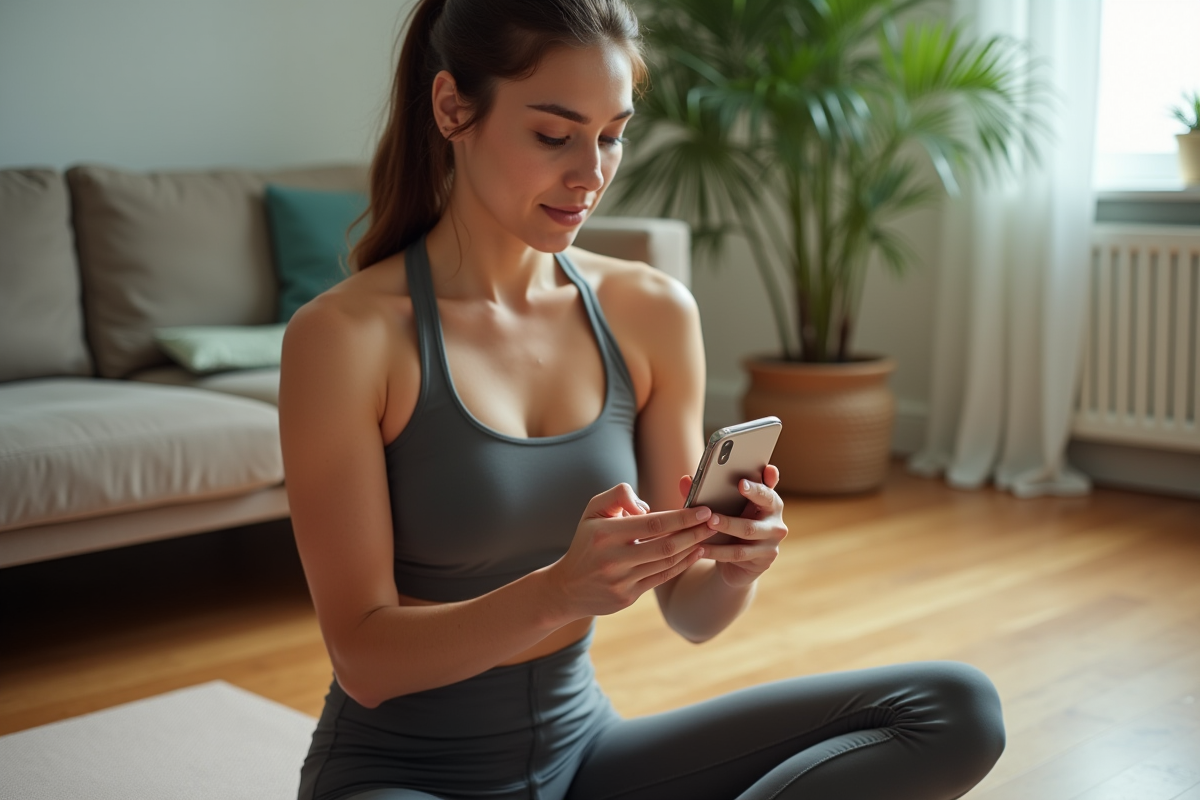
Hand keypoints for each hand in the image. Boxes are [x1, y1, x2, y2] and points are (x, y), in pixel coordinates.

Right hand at [545, 483, 716, 617]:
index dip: (681, 517)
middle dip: (694, 532)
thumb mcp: (593, 510)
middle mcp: (612, 559)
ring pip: (666, 563)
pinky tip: (695, 553)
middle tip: (715, 521)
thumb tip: (647, 506)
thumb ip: (619, 495)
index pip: (652, 524)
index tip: (702, 509)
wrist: (567, 587)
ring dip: (691, 548)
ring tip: (708, 535)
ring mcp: (620, 581)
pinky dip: (681, 565)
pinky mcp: (627, 598)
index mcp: (604, 533)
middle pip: (665, 545)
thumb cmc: (586, 541)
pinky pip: (662, 579)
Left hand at [676, 465, 786, 587]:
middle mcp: (775, 518)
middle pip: (763, 506)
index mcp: (768, 500)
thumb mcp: (723, 509)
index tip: (743, 482)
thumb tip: (685, 480)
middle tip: (714, 511)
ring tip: (708, 524)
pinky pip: (739, 553)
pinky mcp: (764, 559)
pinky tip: (701, 548)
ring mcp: (772, 540)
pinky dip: (718, 551)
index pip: (768, 487)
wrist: (736, 563)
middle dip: (741, 503)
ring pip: (748, 531)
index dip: (760, 483)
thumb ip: (706, 493)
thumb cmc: (730, 526)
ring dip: (727, 527)